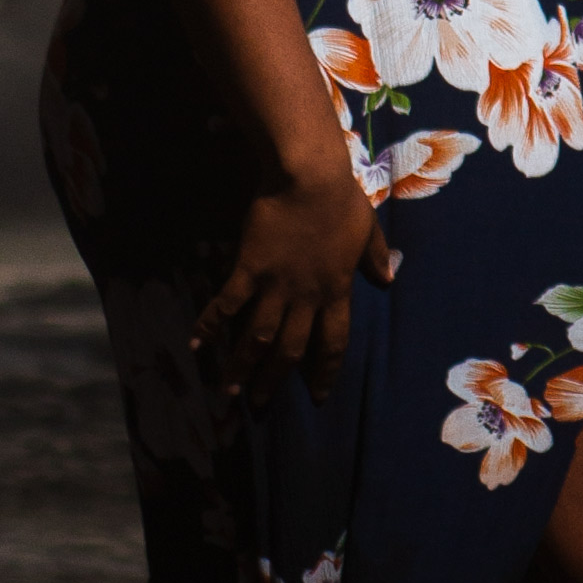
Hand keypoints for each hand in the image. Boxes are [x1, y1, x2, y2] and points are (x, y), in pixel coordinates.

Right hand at [192, 166, 395, 403]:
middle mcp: (306, 297)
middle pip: (291, 349)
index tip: (317, 396)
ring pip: (258, 337)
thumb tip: (387, 281)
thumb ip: (375, 258)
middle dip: (275, 381)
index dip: (324, 371)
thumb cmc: (340, 199)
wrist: (310, 177)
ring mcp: (276, 285)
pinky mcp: (250, 268)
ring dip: (243, 366)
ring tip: (229, 390)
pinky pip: (228, 304)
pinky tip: (196, 344)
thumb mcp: (367, 229)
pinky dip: (211, 325)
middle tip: (260, 405)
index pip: (332, 342)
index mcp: (337, 290)